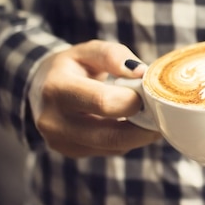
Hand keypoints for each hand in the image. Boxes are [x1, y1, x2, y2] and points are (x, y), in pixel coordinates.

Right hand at [32, 40, 160, 157]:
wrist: (42, 88)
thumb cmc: (73, 67)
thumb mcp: (88, 51)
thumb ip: (113, 56)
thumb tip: (141, 73)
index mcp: (57, 90)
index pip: (103, 102)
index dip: (134, 100)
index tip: (149, 92)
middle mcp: (54, 121)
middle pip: (112, 136)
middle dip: (144, 126)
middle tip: (162, 112)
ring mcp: (61, 142)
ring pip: (115, 147)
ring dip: (139, 134)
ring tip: (149, 115)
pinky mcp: (73, 153)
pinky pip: (111, 150)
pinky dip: (127, 138)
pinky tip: (130, 123)